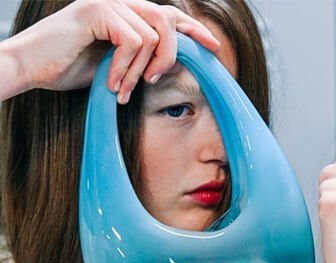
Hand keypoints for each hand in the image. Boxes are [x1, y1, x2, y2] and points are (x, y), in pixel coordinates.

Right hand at [0, 0, 218, 102]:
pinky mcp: (97, 11)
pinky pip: (133, 42)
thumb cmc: (68, 67)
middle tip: (155, 80)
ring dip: (141, 69)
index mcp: (125, 11)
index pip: (168, 14)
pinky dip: (126, 68)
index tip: (213, 48)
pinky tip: (112, 82)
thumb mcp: (118, 63)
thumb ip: (143, 56)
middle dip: (171, 53)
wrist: (30, 67)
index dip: (193, 29)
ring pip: (153, 35)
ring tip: (124, 88)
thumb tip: (177, 63)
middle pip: (167, 20)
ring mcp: (108, 2)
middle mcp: (119, 1)